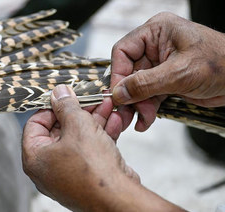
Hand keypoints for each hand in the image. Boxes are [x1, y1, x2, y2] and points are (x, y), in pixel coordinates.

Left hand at [22, 85, 182, 210]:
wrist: (119, 198)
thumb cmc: (93, 171)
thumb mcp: (78, 126)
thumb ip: (67, 106)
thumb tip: (59, 93)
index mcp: (35, 157)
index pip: (35, 124)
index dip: (50, 107)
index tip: (64, 97)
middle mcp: (49, 168)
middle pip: (59, 130)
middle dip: (78, 111)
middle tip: (89, 99)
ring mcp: (68, 172)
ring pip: (78, 138)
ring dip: (93, 120)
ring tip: (105, 105)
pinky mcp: (86, 175)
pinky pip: (89, 150)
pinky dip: (100, 135)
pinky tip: (113, 120)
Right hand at [111, 12, 224, 130]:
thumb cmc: (222, 63)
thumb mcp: (179, 73)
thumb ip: (145, 83)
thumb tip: (119, 93)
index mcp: (156, 32)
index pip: (123, 51)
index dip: (118, 74)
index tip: (118, 95)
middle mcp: (155, 46)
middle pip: (128, 72)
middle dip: (128, 96)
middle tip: (125, 115)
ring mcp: (160, 65)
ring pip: (137, 87)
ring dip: (137, 106)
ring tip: (140, 120)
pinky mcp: (166, 80)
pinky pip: (148, 95)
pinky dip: (146, 108)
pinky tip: (145, 120)